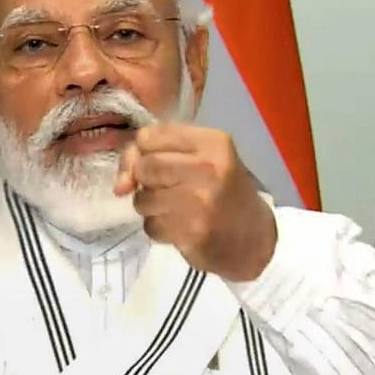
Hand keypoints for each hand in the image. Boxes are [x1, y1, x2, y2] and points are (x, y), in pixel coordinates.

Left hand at [114, 122, 276, 281]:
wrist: (254, 239)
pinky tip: (180, 227)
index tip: (151, 164)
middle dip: (144, 181)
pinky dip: (159, 229)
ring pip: (143, 199)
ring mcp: (200, 201)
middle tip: (165, 189)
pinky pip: (151, 226)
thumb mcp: (202, 159)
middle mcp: (208, 167)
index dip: (140, 151)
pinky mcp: (192, 231)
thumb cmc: (224, 192)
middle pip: (145, 166)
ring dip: (150, 208)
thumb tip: (120, 184)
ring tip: (175, 209)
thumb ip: (157, 154)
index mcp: (212, 142)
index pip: (149, 136)